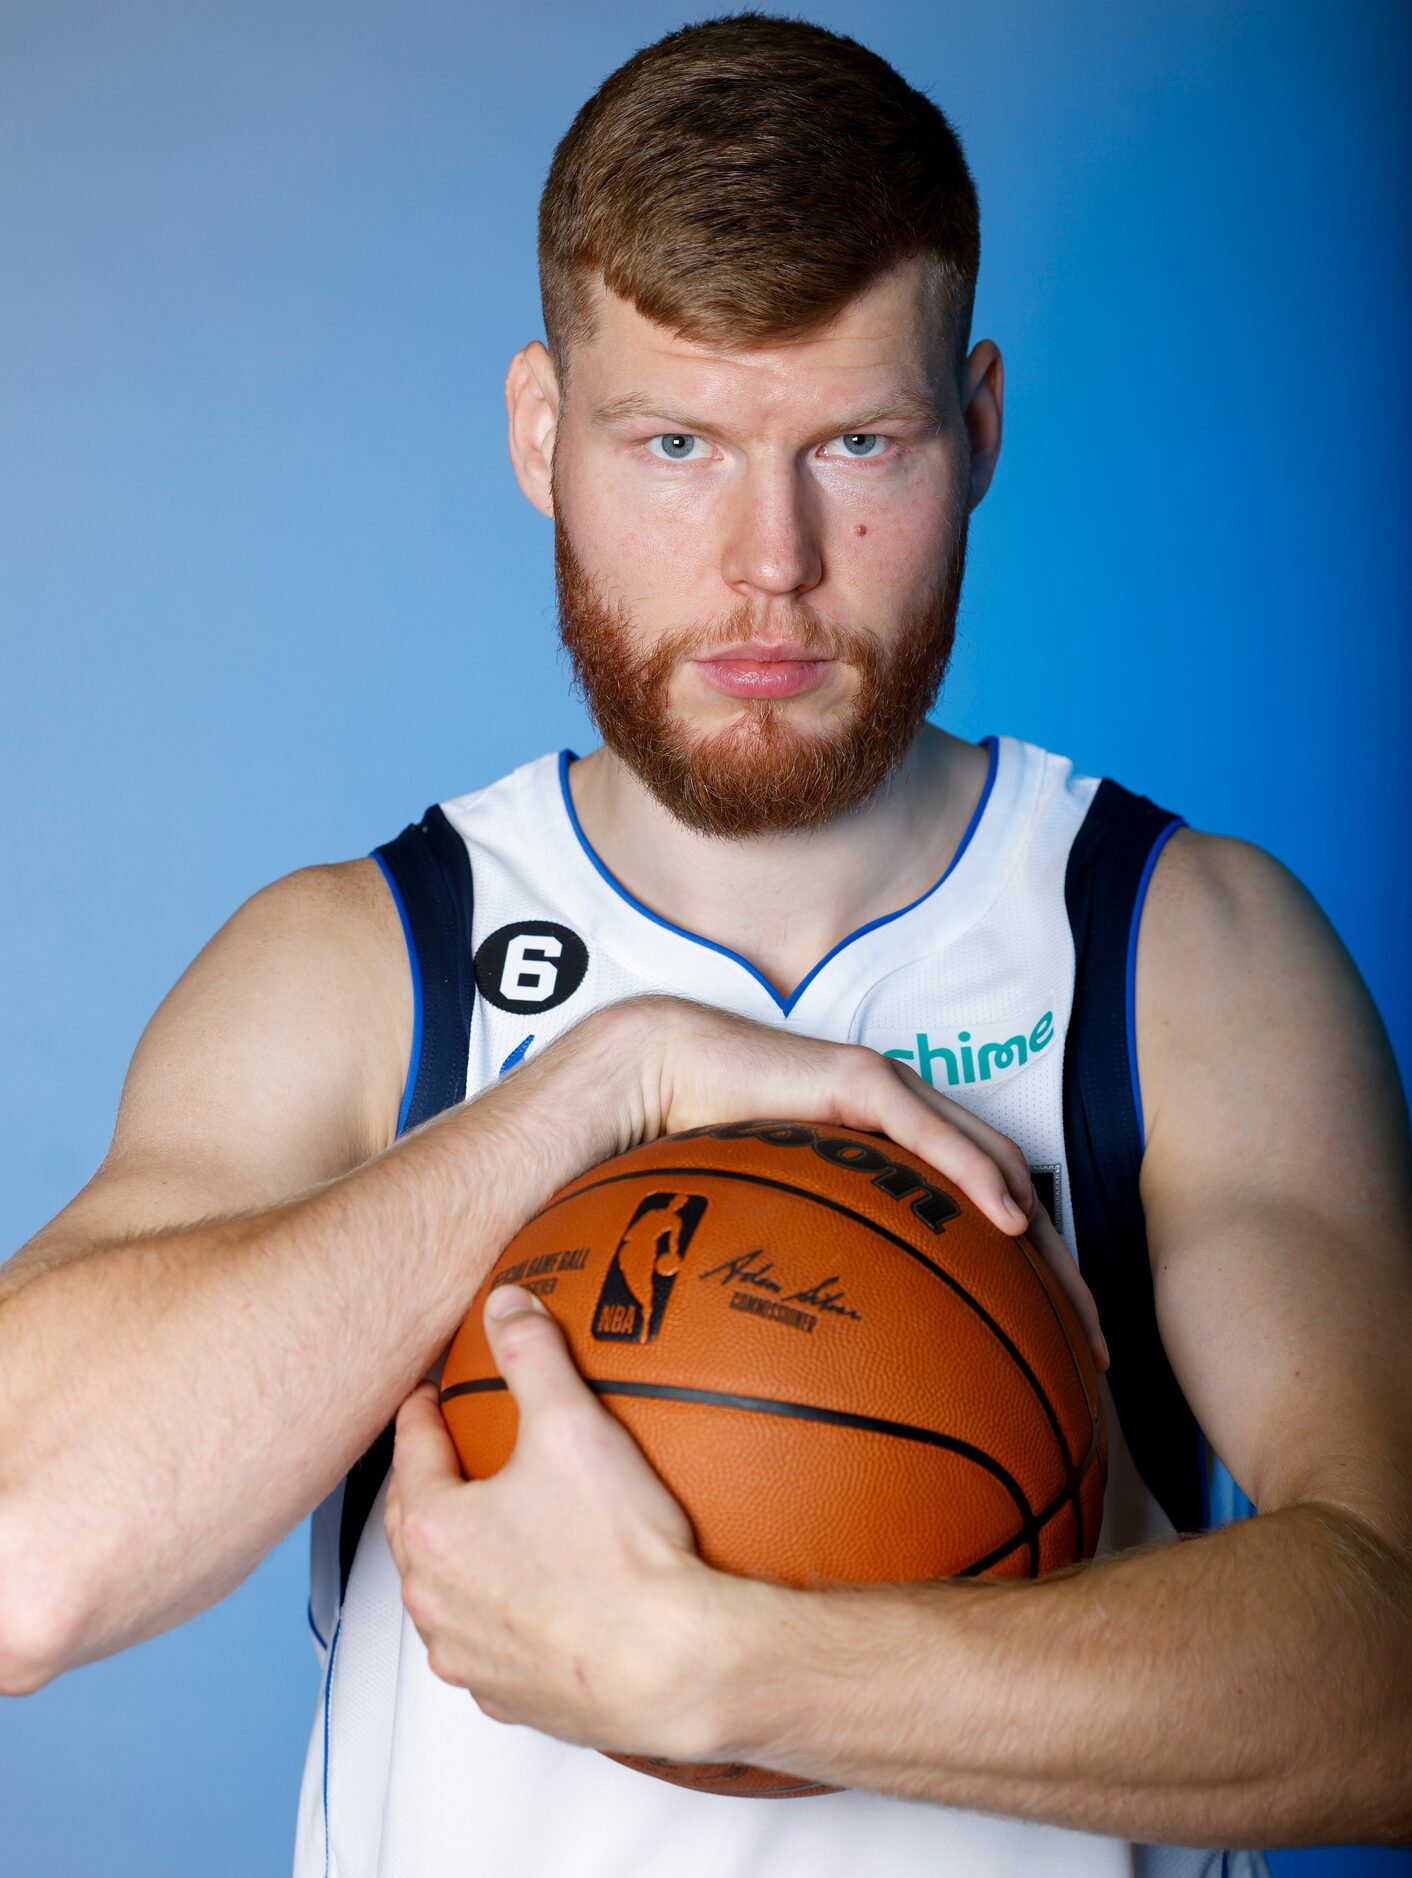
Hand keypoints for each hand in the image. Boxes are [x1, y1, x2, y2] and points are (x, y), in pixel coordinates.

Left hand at [385, 1284, 725, 1756]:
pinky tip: (534, 1594)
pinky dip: (496, 1613)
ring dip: (457, 1555)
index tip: (430, 1394)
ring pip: (442, 1590)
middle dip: (426, 1481)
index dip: (421, 1411)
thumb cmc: (619, 1557)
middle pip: (412, 1522)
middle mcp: (434, 1598)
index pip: (411, 1449)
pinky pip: (484, 1642)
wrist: (669, 1664)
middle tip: (450, 1452)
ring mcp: (465, 1654)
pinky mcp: (504, 1694)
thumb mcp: (573, 1426)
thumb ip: (533, 1354)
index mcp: (435, 1528)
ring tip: (494, 1523)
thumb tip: (506, 1304)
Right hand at [588, 995, 1107, 1372]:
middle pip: (1013, 1204)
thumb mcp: (760, 1244)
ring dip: (1044, 1237)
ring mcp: (892, 1100)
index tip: (1053, 1361)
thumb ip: (792, 1295)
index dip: (1029, 1292)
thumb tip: (799, 1397)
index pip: (983, 1232)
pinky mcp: (862, 1079)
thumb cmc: (699, 1161)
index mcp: (890, 1171)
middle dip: (1062, 1281)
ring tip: (1073, 1306)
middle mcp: (906, 1133)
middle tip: (1091, 1354)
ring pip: (995, 1164)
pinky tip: (1009, 1222)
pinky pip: (930, 1132)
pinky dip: (977, 1174)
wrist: (656, 1077)